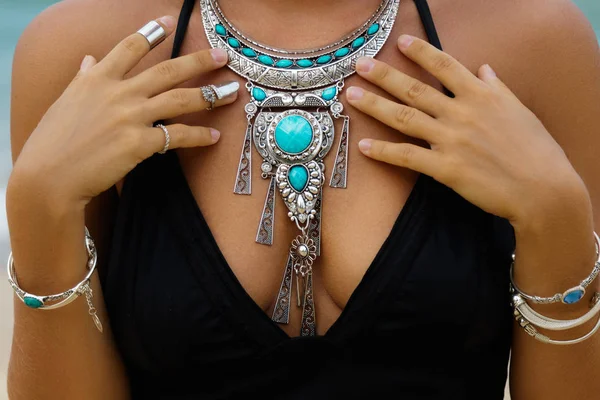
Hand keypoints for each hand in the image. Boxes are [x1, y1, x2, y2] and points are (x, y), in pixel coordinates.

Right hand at [10, 16, 237, 208]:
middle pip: (167, 70)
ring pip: (180, 100)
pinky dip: (199, 136)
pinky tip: (214, 137)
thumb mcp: (66, 101)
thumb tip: (90, 59)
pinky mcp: (140, 143)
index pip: (130, 47)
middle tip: (221, 56)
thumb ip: (83, 78)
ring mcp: (131, 117)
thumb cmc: (54, 141)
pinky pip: (178, 136)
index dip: (153, 31)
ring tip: (232, 93)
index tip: (171, 20)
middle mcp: (118, 92)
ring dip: (210, 96)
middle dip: (198, 61)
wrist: (49, 176)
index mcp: (97, 78)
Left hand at [347, 34, 587, 224]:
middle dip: (385, 75)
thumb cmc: (536, 150)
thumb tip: (483, 68)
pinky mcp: (445, 168)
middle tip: (361, 65)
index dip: (420, 53)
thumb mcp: (519, 111)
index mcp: (481, 95)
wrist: (543, 189)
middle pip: (415, 89)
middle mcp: (462, 113)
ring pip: (404, 117)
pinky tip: (364, 146)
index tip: (399, 42)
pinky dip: (384, 151)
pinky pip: (407, 156)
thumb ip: (497, 88)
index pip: (445, 66)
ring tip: (352, 96)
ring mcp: (451, 140)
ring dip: (375, 106)